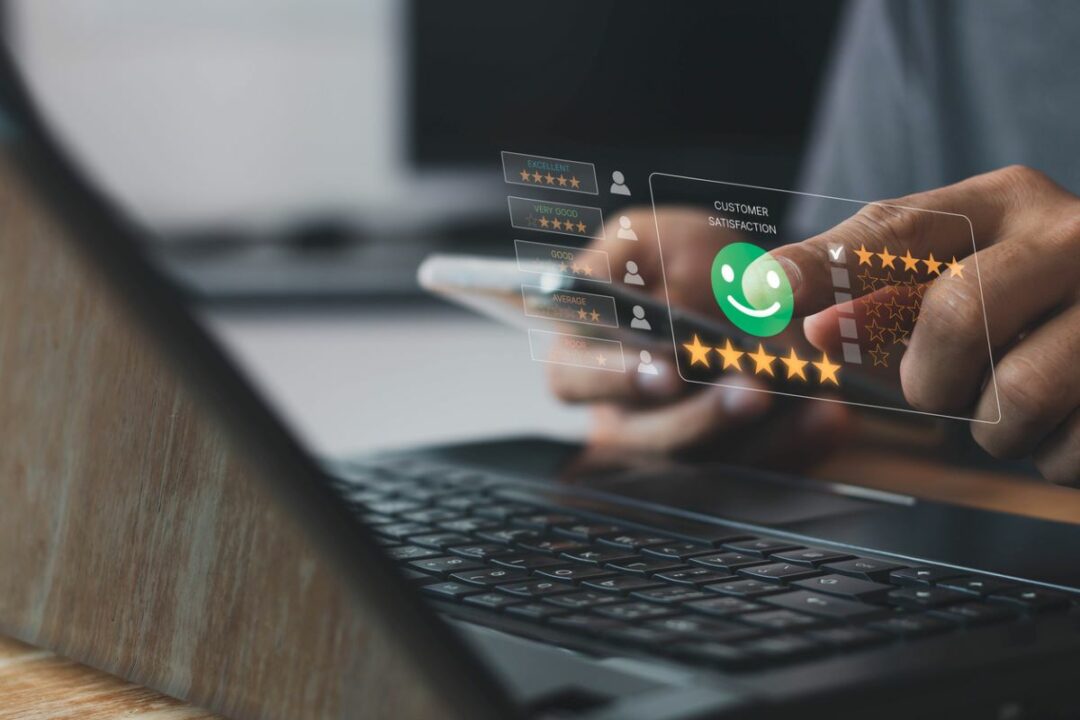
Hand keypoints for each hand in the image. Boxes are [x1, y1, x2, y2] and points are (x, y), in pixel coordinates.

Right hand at [546, 208, 849, 468]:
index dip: (614, 378)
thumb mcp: (645, 237)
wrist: (736, 279)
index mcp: (581, 353)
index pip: (575, 377)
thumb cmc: (674, 256)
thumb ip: (624, 263)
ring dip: (754, 438)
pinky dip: (798, 445)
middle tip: (748, 392)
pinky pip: (759, 469)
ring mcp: (676, 439)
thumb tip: (642, 310)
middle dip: (698, 416)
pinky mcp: (729, 457)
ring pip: (702, 462)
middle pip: (642, 436)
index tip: (665, 370)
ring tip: (804, 399)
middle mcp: (620, 409)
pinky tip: (831, 415)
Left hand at [775, 166, 1079, 482]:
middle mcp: (1073, 236)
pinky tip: (1064, 424)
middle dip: (928, 378)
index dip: (823, 267)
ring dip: (992, 428)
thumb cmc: (1029, 309)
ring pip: (1018, 397)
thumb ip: (863, 287)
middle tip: (939, 389)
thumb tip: (762, 291)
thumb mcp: (957, 275)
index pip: (896, 229)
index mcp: (1006, 202)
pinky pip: (1070, 451)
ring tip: (1013, 403)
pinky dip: (1050, 457)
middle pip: (959, 314)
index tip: (763, 295)